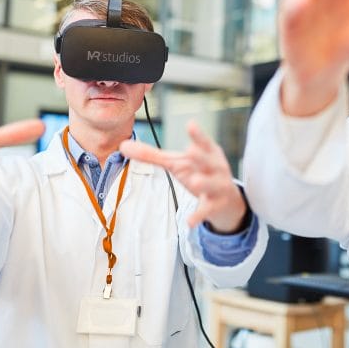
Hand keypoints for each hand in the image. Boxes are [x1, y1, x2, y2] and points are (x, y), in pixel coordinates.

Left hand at [119, 121, 246, 232]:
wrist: (226, 200)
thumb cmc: (198, 172)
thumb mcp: (176, 163)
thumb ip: (151, 155)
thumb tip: (122, 145)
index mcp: (207, 153)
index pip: (202, 142)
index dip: (197, 134)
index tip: (190, 124)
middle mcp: (215, 167)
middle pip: (208, 160)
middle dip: (201, 156)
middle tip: (190, 150)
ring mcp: (217, 186)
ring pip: (212, 184)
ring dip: (204, 182)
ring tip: (194, 181)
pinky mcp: (215, 205)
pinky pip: (207, 209)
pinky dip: (199, 215)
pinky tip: (189, 222)